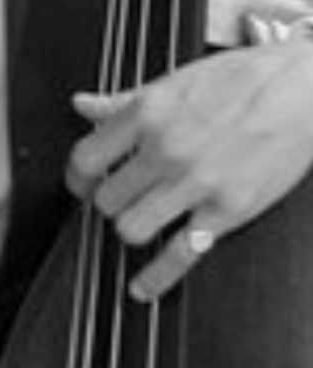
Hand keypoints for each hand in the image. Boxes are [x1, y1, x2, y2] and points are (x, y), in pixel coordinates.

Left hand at [66, 38, 312, 300]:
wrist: (303, 91)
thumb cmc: (242, 80)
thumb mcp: (173, 82)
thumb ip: (122, 102)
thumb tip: (83, 105)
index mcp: (146, 113)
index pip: (86, 158)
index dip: (77, 177)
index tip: (80, 183)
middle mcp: (164, 149)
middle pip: (106, 198)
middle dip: (107, 202)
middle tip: (117, 200)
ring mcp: (195, 183)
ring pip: (131, 228)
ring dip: (130, 229)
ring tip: (138, 221)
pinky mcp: (228, 211)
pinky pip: (180, 254)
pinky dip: (156, 278)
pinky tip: (142, 287)